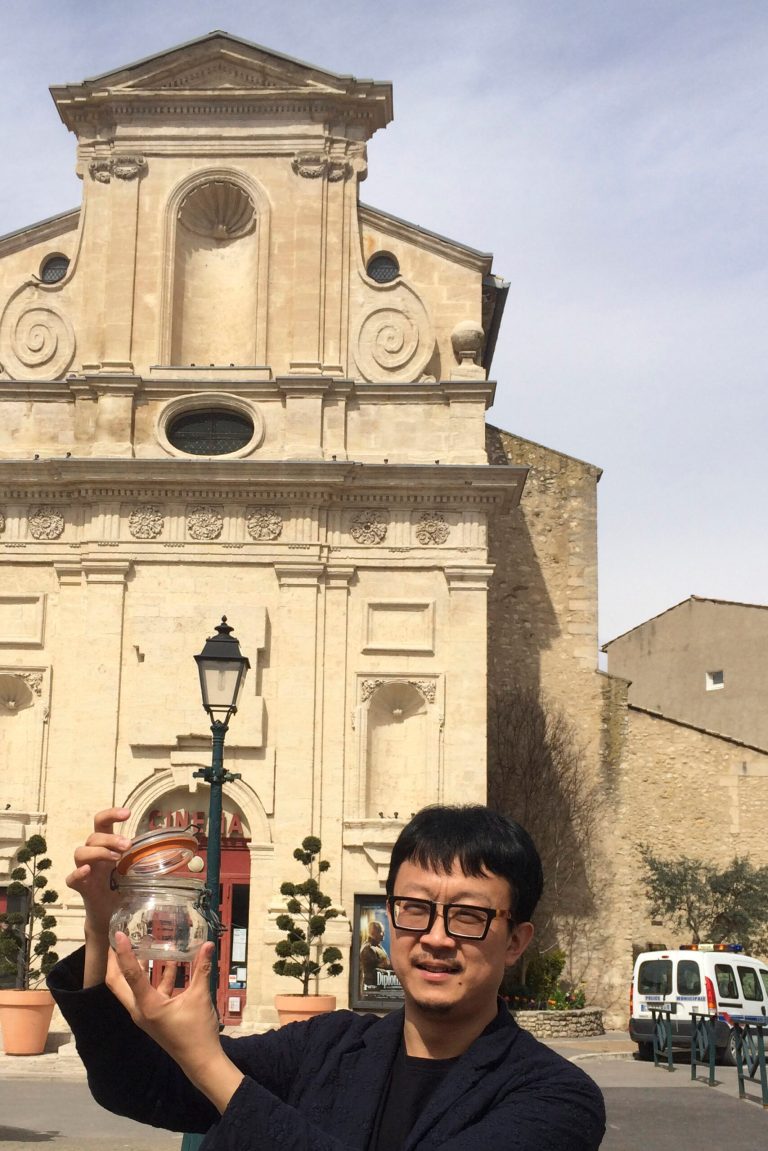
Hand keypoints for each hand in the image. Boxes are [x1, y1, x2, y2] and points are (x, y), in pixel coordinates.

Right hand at [66, 807, 131, 936]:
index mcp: (106, 846)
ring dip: (98, 851)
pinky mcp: (81, 888)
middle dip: (110, 837)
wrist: (110, 915)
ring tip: (116, 858)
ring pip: (80, 852)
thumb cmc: (122, 888)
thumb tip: (171, 848)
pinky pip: (71, 879)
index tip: (127, 813)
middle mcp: (93, 856)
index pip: (102, 823)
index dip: (111, 814)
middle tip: (127, 845)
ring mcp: (85, 871)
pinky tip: (88, 871)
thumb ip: (144, 857)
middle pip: (92, 837)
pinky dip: (77, 873)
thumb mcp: (135, 869)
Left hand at [108, 935, 242, 1112]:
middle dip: (116, 960)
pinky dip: (156, 977)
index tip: (117, 934)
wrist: (201, 1061)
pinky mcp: (154, 1016)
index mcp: (147, 1005)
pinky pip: (149, 992)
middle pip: (119, 982)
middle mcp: (140, 1009)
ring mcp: (146, 1014)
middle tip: (118, 939)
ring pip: (133, 986)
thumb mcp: (200, 997)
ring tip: (145, 944)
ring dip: (138, 966)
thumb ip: (201, 969)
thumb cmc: (197, 1031)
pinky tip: (171, 962)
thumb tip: (208, 944)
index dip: (123, 953)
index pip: (130, 974)